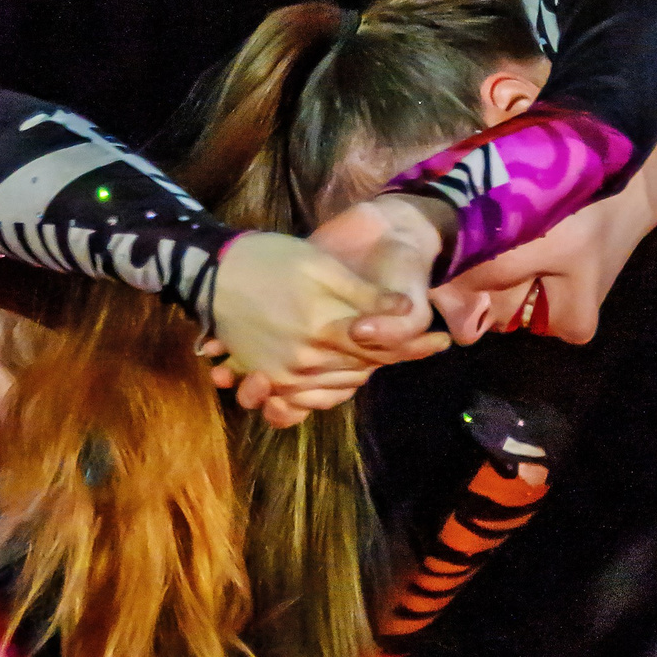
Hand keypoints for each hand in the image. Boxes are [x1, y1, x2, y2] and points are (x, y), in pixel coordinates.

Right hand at [202, 219, 450, 425]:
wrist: (212, 272)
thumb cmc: (269, 259)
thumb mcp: (319, 265)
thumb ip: (363, 293)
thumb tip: (407, 307)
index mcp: (323, 329)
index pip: (380, 346)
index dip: (414, 345)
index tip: (443, 340)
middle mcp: (307, 360)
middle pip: (363, 368)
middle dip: (395, 357)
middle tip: (426, 346)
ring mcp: (285, 374)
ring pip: (340, 385)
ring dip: (366, 373)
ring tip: (390, 358)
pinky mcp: (269, 377)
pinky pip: (309, 397)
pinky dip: (332, 390)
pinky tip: (349, 375)